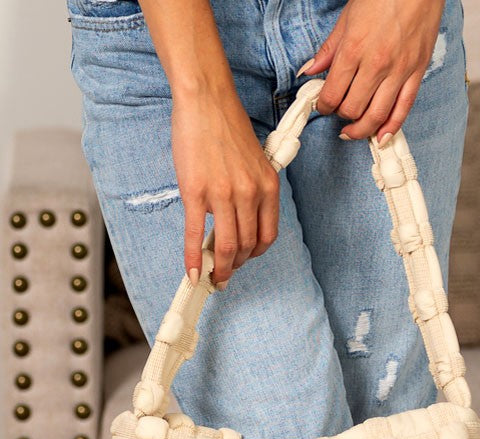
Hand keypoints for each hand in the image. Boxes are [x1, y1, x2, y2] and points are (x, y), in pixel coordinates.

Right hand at [171, 87, 279, 286]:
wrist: (206, 100)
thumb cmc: (227, 127)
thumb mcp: (254, 162)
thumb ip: (252, 192)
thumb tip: (237, 221)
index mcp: (267, 187)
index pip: (266, 236)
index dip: (254, 255)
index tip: (244, 260)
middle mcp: (249, 194)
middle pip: (244, 246)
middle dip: (234, 266)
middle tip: (224, 275)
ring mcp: (222, 195)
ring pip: (224, 246)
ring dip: (218, 268)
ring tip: (211, 276)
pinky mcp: (196, 192)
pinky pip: (195, 235)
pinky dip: (193, 259)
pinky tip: (192, 273)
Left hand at [298, 0, 444, 144]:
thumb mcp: (347, 18)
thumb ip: (329, 49)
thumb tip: (310, 70)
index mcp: (354, 50)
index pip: (332, 94)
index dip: (324, 105)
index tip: (323, 104)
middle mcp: (376, 65)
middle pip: (353, 109)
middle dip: (341, 116)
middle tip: (338, 112)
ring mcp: (399, 71)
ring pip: (376, 116)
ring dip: (361, 130)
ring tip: (352, 132)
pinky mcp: (417, 73)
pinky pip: (403, 110)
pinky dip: (390, 128)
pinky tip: (380, 137)